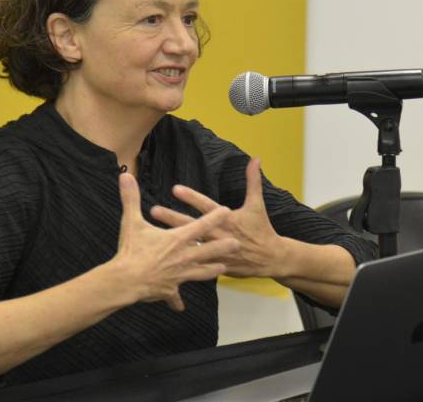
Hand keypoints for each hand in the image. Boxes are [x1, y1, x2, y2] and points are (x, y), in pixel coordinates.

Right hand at [112, 172, 237, 311]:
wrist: (126, 281)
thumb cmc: (131, 251)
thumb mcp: (131, 222)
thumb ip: (131, 198)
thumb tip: (126, 175)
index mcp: (177, 239)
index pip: (200, 225)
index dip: (214, 217)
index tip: (227, 211)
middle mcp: (183, 257)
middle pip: (209, 251)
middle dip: (224, 247)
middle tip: (238, 244)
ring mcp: (179, 275)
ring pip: (200, 273)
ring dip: (211, 271)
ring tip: (223, 269)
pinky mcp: (170, 289)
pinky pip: (175, 296)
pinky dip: (176, 300)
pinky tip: (179, 307)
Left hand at [151, 157, 287, 278]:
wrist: (270, 258)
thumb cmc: (261, 228)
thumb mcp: (256, 204)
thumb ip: (253, 181)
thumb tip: (256, 159)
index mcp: (228, 219)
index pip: (206, 206)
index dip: (191, 197)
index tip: (175, 189)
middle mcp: (219, 234)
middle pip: (192, 225)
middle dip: (172, 217)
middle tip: (154, 210)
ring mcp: (216, 251)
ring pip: (189, 244)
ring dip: (172, 238)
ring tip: (151, 233)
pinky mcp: (215, 264)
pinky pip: (195, 263)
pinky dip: (181, 260)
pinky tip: (164, 257)